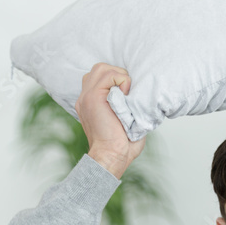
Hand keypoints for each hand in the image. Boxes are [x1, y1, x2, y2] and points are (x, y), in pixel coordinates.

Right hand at [76, 62, 145, 178]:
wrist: (112, 156)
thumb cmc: (122, 145)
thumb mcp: (123, 120)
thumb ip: (124, 103)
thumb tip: (141, 93)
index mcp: (90, 103)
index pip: (98, 77)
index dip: (115, 80)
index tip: (127, 95)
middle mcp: (85, 98)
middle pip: (99, 69)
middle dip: (117, 74)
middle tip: (128, 93)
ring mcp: (87, 96)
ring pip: (102, 68)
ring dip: (120, 78)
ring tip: (127, 95)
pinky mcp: (93, 97)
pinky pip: (109, 75)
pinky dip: (123, 82)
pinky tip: (126, 98)